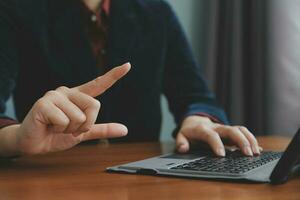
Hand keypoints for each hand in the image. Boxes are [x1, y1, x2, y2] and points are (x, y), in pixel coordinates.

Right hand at [3, 63, 130, 155]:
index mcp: (78, 97)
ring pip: (79, 117)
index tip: (128, 65)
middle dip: (86, 124)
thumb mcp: (83, 133)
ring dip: (70, 129)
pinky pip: (65, 121)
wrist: (33, 144)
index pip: (98, 84)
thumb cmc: (56, 135)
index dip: (114, 75)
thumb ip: (102, 129)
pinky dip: (59, 130)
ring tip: (56, 127)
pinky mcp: (43, 104)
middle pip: (94, 105)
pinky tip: (48, 126)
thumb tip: (125, 130)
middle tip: (69, 128)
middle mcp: (67, 92)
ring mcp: (55, 96)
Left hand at [176, 115, 260, 155]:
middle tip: (248, 154)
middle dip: (241, 141)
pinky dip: (252, 140)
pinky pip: (244, 133)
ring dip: (249, 140)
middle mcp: (217, 128)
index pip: (211, 136)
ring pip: (240, 130)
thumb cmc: (190, 131)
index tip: (221, 155)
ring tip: (256, 153)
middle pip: (231, 130)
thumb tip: (183, 149)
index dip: (217, 144)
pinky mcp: (231, 131)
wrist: (196, 121)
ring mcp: (225, 129)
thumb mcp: (182, 136)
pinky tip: (258, 149)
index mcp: (203, 130)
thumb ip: (181, 142)